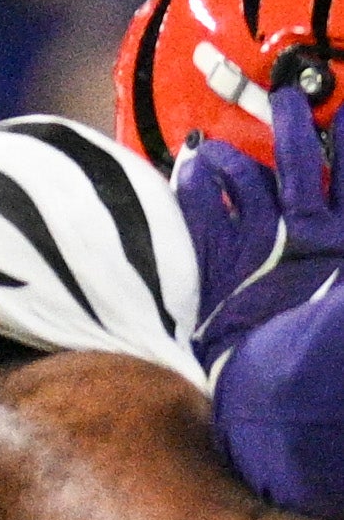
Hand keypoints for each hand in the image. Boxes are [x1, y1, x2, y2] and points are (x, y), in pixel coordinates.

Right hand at [179, 83, 343, 364]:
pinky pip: (203, 220)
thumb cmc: (324, 372)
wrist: (270, 422)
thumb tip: (283, 195)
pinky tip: (190, 166)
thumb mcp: (343, 321)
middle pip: (300, 174)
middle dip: (294, 134)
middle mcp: (305, 248)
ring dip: (234, 160)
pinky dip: (194, 191)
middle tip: (289, 97)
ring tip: (219, 139)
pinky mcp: (217, 274)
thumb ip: (340, 258)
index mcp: (342, 247)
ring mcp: (259, 258)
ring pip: (248, 190)